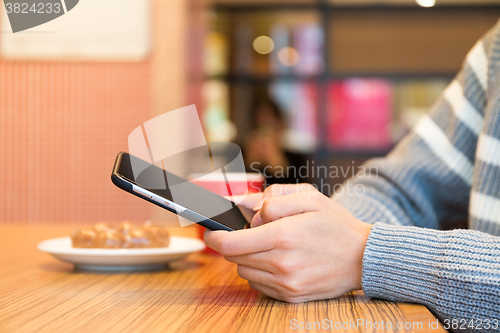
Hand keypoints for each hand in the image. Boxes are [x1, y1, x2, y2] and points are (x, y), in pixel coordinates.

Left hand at [204, 189, 372, 301]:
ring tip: (270, 246)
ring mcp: (286, 283)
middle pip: (235, 257)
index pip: (230, 243)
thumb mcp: (309, 198)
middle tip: (252, 233)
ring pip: (244, 271)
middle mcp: (281, 263)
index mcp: (283, 236)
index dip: (215, 237)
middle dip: (235, 243)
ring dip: (249, 258)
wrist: (364, 258)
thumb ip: (273, 200)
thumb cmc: (336, 224)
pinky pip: (259, 285)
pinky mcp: (291, 296)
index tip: (210, 231)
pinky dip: (261, 272)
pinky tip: (278, 261)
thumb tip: (246, 209)